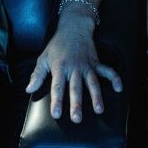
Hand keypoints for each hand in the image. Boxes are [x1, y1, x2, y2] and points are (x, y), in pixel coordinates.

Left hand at [26, 3, 121, 121]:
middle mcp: (74, 68)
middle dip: (76, 104)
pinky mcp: (96, 63)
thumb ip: (37, 75)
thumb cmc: (57, 45)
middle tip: (77, 119)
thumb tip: (29, 90)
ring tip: (99, 110)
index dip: (56, 101)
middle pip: (75, 88)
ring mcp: (87, 65)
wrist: (73, 27)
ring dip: (96, 97)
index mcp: (59, 67)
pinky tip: (119, 88)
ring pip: (92, 83)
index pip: (57, 87)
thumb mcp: (43, 57)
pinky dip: (114, 78)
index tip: (57, 114)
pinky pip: (107, 71)